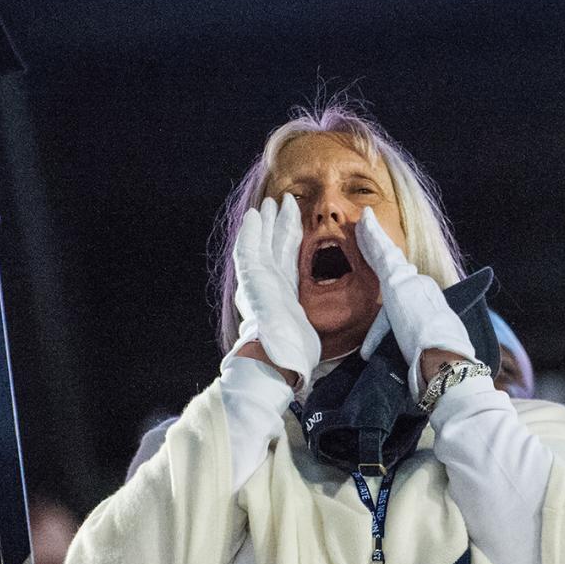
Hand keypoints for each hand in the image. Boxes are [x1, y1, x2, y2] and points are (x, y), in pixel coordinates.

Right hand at [227, 195, 320, 388]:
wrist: (274, 361)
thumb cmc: (293, 355)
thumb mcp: (306, 331)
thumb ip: (307, 321)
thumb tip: (316, 331)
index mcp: (281, 296)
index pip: (285, 261)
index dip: (287, 241)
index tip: (292, 223)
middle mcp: (267, 287)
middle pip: (274, 247)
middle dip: (277, 224)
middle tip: (281, 202)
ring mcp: (258, 283)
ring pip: (261, 243)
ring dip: (264, 222)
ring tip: (269, 202)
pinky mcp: (252, 280)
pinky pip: (248, 250)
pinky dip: (249, 232)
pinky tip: (252, 215)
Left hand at [354, 208, 473, 394]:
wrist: (443, 357)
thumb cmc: (434, 360)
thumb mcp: (419, 349)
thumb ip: (404, 346)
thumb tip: (382, 358)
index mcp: (427, 302)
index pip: (404, 290)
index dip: (388, 284)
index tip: (383, 275)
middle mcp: (422, 287)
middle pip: (395, 264)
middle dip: (380, 247)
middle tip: (368, 228)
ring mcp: (410, 282)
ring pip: (387, 255)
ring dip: (374, 237)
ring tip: (364, 220)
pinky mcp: (397, 281)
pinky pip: (380, 253)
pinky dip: (372, 236)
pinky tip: (365, 221)